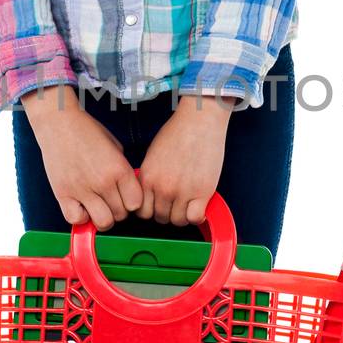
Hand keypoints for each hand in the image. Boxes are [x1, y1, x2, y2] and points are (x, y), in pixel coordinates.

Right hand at [21, 90, 143, 229]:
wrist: (59, 123)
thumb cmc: (87, 131)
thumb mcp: (115, 147)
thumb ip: (124, 170)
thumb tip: (128, 190)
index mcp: (119, 169)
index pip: (136, 203)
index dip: (132, 202)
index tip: (125, 196)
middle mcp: (103, 182)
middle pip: (121, 215)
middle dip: (118, 210)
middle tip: (110, 200)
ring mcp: (82, 190)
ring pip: (103, 222)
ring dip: (102, 217)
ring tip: (98, 207)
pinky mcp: (63, 194)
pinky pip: (76, 220)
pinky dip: (80, 217)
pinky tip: (81, 206)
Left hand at [136, 95, 233, 226]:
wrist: (199, 121)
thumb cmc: (178, 133)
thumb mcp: (152, 155)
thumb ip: (149, 177)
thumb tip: (150, 195)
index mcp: (147, 178)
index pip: (141, 211)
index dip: (150, 210)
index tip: (158, 207)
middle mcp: (162, 187)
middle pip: (159, 217)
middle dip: (166, 213)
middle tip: (175, 204)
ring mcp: (182, 191)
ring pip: (177, 221)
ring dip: (182, 216)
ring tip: (187, 205)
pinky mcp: (202, 192)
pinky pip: (194, 218)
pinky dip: (196, 216)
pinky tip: (198, 206)